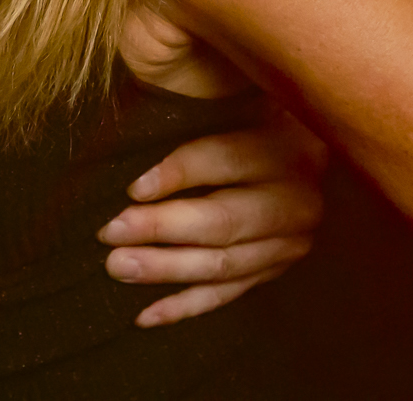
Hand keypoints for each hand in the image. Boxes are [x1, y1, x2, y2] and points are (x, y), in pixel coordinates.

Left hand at [99, 109, 326, 325]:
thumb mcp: (237, 97)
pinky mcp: (276, 270)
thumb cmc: (250, 111)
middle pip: (223, 219)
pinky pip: (227, 294)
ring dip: (166, 269)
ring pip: (223, 263)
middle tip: (110, 233)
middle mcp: (297, 197)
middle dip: (161, 229)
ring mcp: (290, 241)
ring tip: (117, 266)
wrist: (302, 144)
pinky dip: (184, 306)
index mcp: (286, 143)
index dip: (178, 174)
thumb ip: (197, 103)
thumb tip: (131, 103)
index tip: (132, 187)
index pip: (226, 160)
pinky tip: (144, 315)